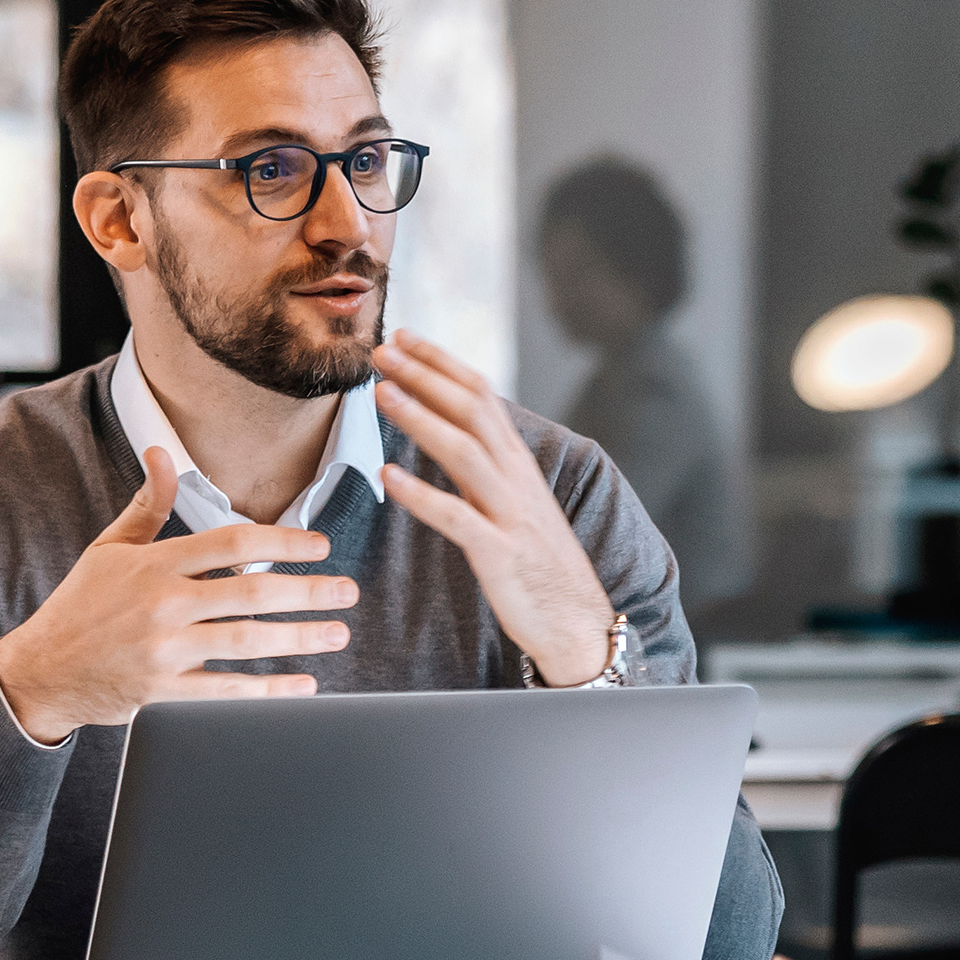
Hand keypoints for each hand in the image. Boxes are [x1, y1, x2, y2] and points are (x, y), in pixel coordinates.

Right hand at [0, 446, 356, 742]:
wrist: (41, 672)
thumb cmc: (80, 605)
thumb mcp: (109, 547)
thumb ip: (146, 503)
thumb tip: (162, 452)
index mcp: (154, 563)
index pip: (233, 542)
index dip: (284, 540)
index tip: (320, 546)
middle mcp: (163, 605)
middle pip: (252, 591)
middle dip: (309, 590)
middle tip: (347, 590)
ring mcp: (165, 651)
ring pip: (248, 642)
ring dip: (301, 637)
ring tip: (337, 633)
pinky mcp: (164, 694)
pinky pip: (228, 692)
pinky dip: (270, 691)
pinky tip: (304, 686)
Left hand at [369, 331, 618, 681]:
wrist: (578, 622)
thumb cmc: (537, 562)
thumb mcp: (513, 501)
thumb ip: (484, 464)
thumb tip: (446, 427)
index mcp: (517, 462)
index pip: (480, 394)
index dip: (441, 362)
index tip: (404, 336)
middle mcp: (516, 478)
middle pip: (472, 410)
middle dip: (426, 375)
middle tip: (383, 349)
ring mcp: (510, 514)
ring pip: (464, 452)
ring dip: (421, 418)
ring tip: (381, 394)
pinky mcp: (500, 554)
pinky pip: (458, 518)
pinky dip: (422, 495)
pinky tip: (389, 477)